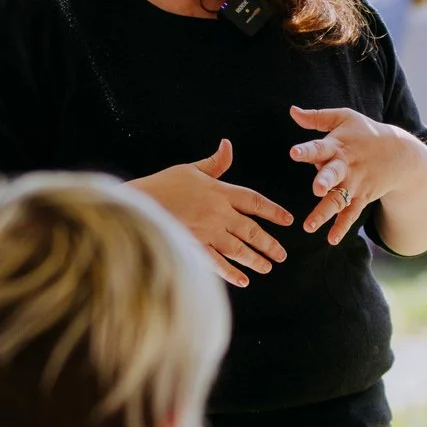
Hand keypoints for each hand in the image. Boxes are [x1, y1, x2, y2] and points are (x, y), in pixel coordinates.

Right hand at [131, 140, 291, 287]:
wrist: (138, 203)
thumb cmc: (163, 184)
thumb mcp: (190, 169)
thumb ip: (214, 163)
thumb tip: (227, 146)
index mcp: (220, 192)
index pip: (255, 202)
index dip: (274, 211)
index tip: (288, 220)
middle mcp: (218, 214)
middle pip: (251, 230)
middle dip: (269, 243)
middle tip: (282, 255)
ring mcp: (207, 232)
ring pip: (238, 249)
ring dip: (255, 259)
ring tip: (267, 268)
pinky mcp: (194, 247)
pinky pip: (217, 262)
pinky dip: (231, 272)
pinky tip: (243, 280)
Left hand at [288, 105, 405, 243]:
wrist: (400, 153)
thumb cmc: (365, 132)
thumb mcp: (344, 118)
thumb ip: (317, 117)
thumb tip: (292, 111)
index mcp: (338, 145)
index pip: (320, 147)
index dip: (307, 150)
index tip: (294, 153)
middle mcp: (346, 166)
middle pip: (334, 174)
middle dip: (325, 181)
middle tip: (317, 189)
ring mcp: (355, 184)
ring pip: (339, 200)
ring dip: (325, 213)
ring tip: (309, 226)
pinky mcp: (362, 197)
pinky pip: (351, 214)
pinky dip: (342, 227)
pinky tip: (331, 239)